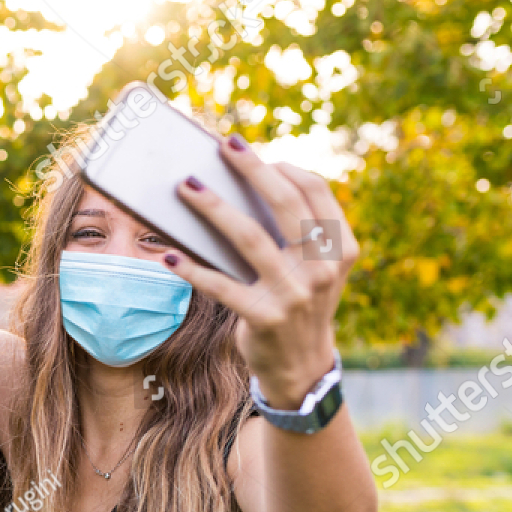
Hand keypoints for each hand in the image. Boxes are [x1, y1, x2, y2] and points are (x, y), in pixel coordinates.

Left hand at [168, 138, 358, 407]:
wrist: (301, 365)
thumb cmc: (298, 301)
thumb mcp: (313, 267)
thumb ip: (295, 232)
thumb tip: (240, 186)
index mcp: (341, 247)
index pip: (315, 191)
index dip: (283, 167)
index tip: (249, 153)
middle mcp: (322, 268)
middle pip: (284, 205)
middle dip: (251, 170)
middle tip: (223, 145)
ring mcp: (295, 294)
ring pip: (249, 239)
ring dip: (213, 208)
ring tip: (186, 186)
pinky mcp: (264, 318)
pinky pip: (222, 287)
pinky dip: (193, 270)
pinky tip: (170, 256)